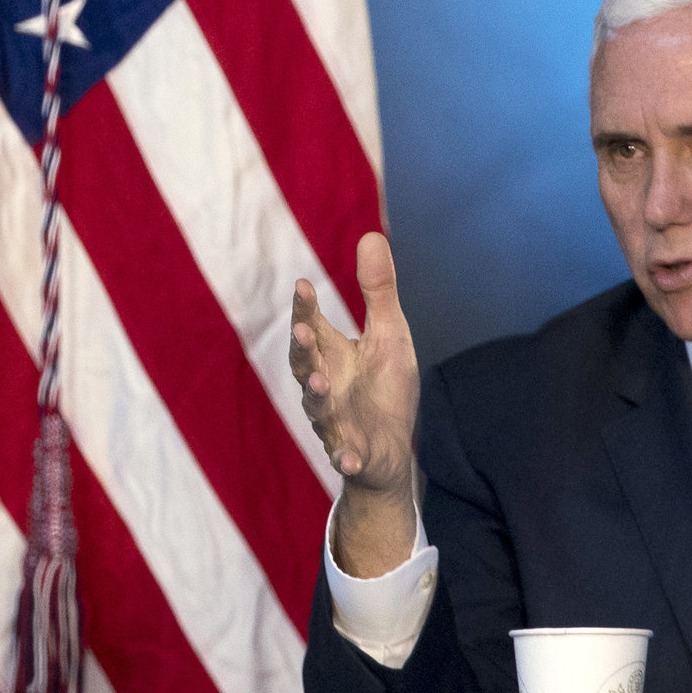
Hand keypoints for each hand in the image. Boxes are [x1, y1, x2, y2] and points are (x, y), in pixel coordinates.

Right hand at [289, 232, 420, 576]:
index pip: (311, 325)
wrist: (389, 450)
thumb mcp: (388, 334)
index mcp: (330, 354)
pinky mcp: (351, 452)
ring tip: (318, 384)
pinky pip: (344, 455)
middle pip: (304, 364)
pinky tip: (348, 457)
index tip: (303, 285)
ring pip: (318, 408)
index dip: (306, 307)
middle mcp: (323, 385)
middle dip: (302, 349)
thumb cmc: (383, 387)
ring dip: (315, 396)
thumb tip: (371, 235)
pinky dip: (344, 456)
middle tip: (303, 331)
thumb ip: (377, 291)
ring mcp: (334, 420)